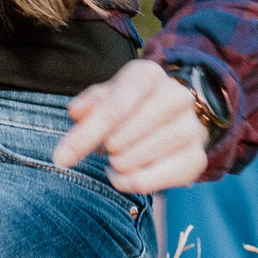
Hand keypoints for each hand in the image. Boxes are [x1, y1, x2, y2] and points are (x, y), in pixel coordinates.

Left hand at [54, 56, 207, 192]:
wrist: (176, 114)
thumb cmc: (132, 104)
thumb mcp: (108, 95)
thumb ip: (90, 103)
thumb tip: (77, 112)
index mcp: (149, 75)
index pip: (113, 110)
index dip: (84, 136)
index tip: (60, 159)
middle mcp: (177, 97)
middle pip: (119, 139)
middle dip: (102, 148)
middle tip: (106, 145)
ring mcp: (191, 128)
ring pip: (132, 162)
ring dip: (115, 165)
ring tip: (116, 157)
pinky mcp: (197, 158)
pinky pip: (150, 182)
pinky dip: (129, 183)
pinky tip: (123, 175)